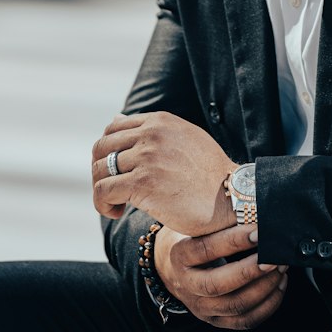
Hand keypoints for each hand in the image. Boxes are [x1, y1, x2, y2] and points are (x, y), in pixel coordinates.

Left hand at [92, 111, 235, 235]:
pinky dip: (102, 204)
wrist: (232, 198)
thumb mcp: (183, 139)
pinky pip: (104, 191)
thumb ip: (152, 130)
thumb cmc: (210, 175)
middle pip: (102, 148)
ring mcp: (147, 157)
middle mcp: (151, 134)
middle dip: (100, 171)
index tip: (117, 172)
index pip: (113, 129)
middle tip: (112, 191)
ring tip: (116, 205)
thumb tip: (116, 117)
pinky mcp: (143, 182)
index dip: (108, 153)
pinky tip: (116, 213)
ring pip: (100, 170)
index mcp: (160, 121)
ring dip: (102, 191)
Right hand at [154, 223, 287, 330]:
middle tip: (274, 257)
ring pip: (236, 305)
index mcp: (179, 257)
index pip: (206, 250)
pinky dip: (268, 305)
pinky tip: (279, 286)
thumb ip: (220, 222)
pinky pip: (246, 321)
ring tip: (280, 268)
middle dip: (251, 271)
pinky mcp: (216, 320)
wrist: (173, 270)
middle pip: (218, 285)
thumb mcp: (196, 227)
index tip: (258, 232)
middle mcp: (187, 286)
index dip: (234, 241)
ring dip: (265, 287)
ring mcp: (201, 308)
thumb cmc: (192, 240)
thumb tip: (256, 210)